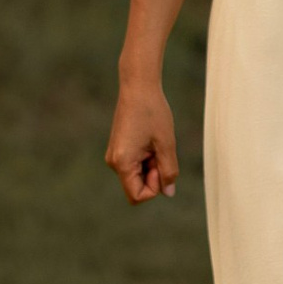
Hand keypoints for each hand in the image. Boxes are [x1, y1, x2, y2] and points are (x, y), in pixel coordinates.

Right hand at [106, 78, 180, 201]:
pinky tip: (151, 140)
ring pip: (138, 175)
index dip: (154, 188)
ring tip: (156, 142)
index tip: (160, 165)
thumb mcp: (167, 144)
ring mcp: (115, 156)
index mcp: (122, 163)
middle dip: (154, 175)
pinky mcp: (119, 149)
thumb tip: (168, 193)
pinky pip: (135, 165)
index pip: (137, 196)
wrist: (138, 87)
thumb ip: (169, 171)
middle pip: (137, 187)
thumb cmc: (153, 113)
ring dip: (152, 165)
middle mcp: (114, 162)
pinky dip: (147, 158)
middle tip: (161, 150)